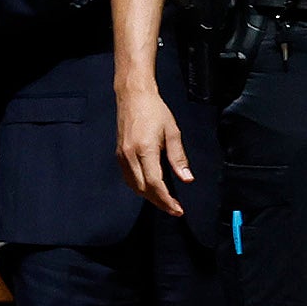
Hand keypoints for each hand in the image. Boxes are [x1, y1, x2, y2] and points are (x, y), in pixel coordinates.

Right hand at [116, 83, 192, 216]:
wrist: (133, 96)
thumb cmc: (154, 111)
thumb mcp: (172, 132)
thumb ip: (178, 158)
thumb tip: (187, 178)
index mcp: (144, 149)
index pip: (154, 183)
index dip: (166, 200)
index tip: (178, 208)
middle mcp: (129, 155)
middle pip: (143, 189)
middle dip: (159, 202)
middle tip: (174, 208)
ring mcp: (121, 156)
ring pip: (134, 186)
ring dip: (149, 196)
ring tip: (165, 201)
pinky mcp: (119, 154)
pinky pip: (128, 178)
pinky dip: (140, 187)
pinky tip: (150, 187)